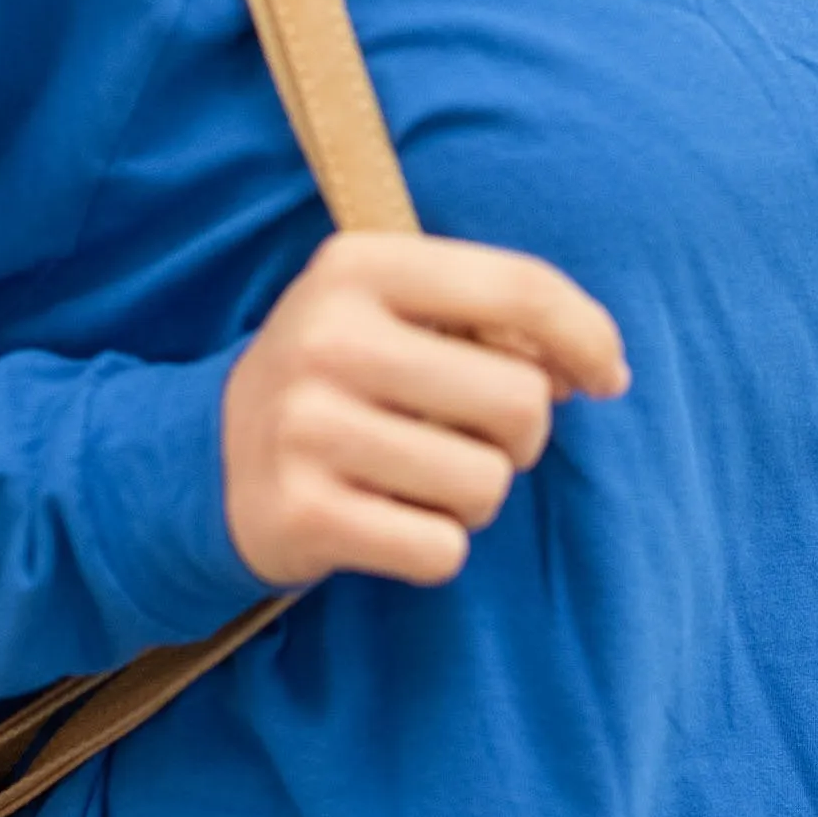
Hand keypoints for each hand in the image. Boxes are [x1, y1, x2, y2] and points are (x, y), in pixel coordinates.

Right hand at [221, 230, 628, 588]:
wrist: (208, 458)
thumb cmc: (342, 380)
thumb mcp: (396, 314)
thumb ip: (496, 322)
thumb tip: (597, 371)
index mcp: (358, 266)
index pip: (519, 288)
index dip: (588, 337)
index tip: (608, 378)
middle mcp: (327, 338)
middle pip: (519, 402)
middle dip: (520, 436)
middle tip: (469, 438)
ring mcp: (307, 428)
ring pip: (486, 485)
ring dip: (473, 498)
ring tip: (418, 481)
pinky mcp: (302, 513)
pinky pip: (440, 550)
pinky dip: (432, 548)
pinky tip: (387, 522)